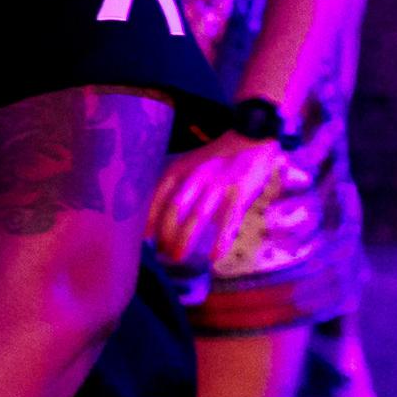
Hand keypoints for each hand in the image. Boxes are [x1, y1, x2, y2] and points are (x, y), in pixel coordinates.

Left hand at [148, 130, 291, 273]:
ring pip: (196, 217)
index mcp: (181, 169)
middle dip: (166, 233)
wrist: (251, 140)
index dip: (150, 219)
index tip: (145, 237)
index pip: (159, 197)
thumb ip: (178, 185)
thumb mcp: (190, 165)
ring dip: (185, 239)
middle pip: (174, 209)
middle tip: (164, 252)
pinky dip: (220, 241)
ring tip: (178, 257)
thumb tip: (161, 216)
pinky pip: (228, 221)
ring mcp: (217, 185)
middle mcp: (195, 177)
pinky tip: (214, 256)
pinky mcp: (239, 194)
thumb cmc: (217, 158)